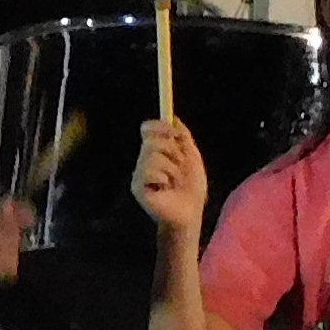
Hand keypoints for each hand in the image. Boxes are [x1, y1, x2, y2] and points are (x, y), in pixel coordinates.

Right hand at [131, 111, 209, 239]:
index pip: (148, 128)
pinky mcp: (137, 188)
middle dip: (172, 152)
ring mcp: (139, 174)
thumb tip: (174, 118)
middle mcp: (144, 160)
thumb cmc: (191, 188)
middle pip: (151, 140)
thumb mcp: (192, 157)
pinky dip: (162, 178)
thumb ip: (183, 137)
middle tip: (181, 168)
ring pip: (152, 156)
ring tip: (175, 182)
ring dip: (171, 169)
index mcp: (155, 151)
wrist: (191, 212)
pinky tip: (165, 188)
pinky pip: (148, 171)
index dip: (159, 126)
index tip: (174, 132)